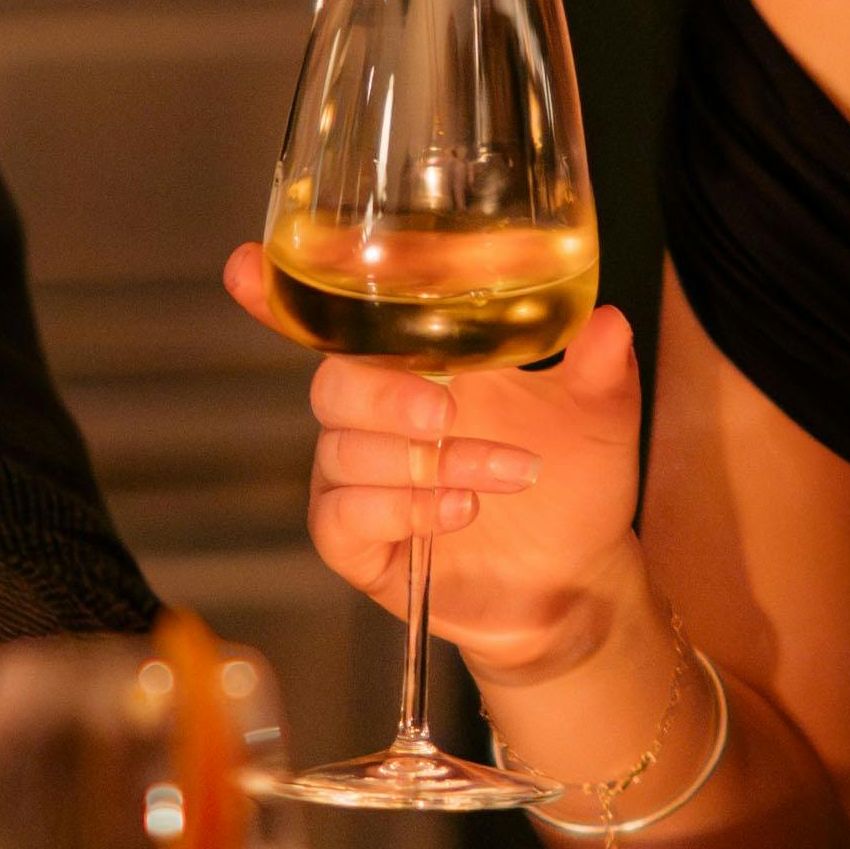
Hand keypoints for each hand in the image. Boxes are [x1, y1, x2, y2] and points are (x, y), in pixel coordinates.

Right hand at [223, 258, 650, 684]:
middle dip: (383, 395)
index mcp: (418, 365)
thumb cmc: (574, 483)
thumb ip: (599, 367)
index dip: (276, 295)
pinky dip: (399, 509)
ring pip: (346, 453)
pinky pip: (342, 517)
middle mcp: (377, 416)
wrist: (578, 581)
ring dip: (427, 464)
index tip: (242, 267)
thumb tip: (606, 321)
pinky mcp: (359, 543)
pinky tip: (455, 512)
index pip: (335, 322)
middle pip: (330, 384)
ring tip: (505, 476)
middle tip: (445, 414)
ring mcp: (362, 480)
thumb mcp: (598, 418)